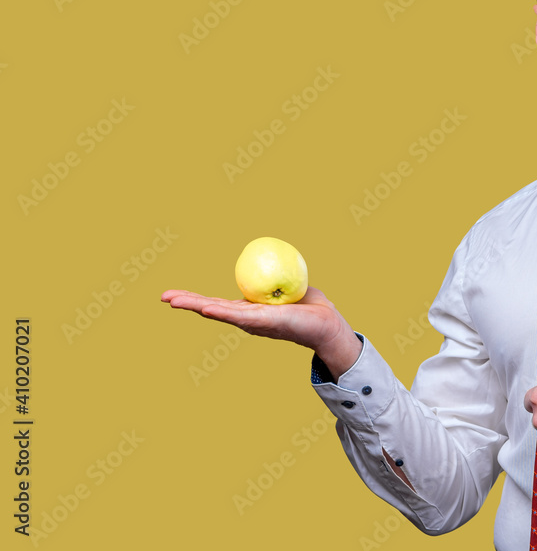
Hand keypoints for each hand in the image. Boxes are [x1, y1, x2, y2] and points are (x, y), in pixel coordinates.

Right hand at [161, 286, 361, 377]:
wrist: (326, 322)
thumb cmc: (308, 306)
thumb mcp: (287, 286)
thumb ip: (275, 276)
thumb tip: (267, 260)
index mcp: (248, 311)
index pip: (217, 303)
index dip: (195, 299)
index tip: (174, 294)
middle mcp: (246, 319)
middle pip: (211, 308)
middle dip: (186, 303)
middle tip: (162, 296)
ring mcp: (253, 322)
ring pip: (219, 312)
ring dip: (195, 306)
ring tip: (174, 301)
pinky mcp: (264, 323)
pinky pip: (239, 316)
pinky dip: (222, 312)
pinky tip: (205, 308)